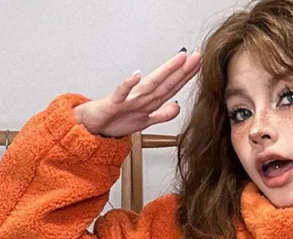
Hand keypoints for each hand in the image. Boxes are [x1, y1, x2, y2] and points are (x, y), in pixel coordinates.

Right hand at [73, 50, 201, 138]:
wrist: (93, 127)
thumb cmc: (116, 120)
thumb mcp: (145, 121)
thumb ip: (162, 115)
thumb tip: (178, 107)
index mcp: (149, 101)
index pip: (171, 87)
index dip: (185, 77)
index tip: (198, 65)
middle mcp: (141, 97)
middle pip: (165, 83)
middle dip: (181, 70)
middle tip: (196, 57)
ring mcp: (128, 100)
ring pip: (148, 85)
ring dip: (164, 72)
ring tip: (178, 60)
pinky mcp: (113, 104)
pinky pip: (120, 94)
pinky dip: (128, 85)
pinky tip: (136, 76)